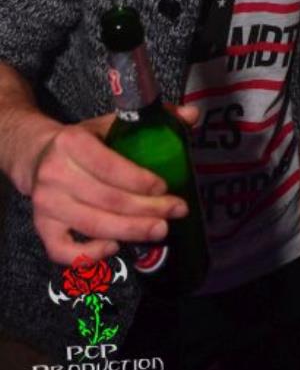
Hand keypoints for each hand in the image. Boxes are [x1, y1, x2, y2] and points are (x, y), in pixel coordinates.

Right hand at [28, 103, 198, 263]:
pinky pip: (64, 251)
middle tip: (176, 211)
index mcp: (72, 143)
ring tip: (160, 229)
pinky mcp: (42, 227)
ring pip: (93, 226)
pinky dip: (90, 255)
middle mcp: (55, 174)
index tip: (165, 187)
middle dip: (147, 209)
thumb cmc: (83, 141)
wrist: (37, 155)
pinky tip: (115, 248)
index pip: (109, 166)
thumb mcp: (112, 123)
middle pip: (107, 200)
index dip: (139, 181)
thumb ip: (154, 119)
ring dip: (131, 231)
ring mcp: (46, 204)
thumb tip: (192, 115)